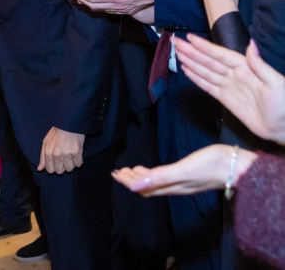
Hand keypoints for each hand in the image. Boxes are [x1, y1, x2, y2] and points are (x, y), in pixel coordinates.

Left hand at [37, 127, 84, 173]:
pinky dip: (78, 160)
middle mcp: (56, 154)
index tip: (57, 162)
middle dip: (62, 166)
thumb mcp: (45, 142)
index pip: (50, 170)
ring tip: (70, 155)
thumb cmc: (56, 133)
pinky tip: (76, 153)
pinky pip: (79, 164)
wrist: (68, 123)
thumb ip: (42, 157)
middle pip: (60, 171)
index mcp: (48, 152)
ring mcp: (67, 154)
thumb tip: (40, 169)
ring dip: (71, 163)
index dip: (54, 167)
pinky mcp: (77, 152)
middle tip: (64, 158)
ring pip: (70, 169)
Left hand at [113, 144, 257, 196]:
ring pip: (156, 182)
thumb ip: (159, 177)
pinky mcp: (190, 175)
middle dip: (131, 179)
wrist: (238, 166)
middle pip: (147, 186)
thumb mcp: (183, 169)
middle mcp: (175, 186)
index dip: (128, 182)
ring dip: (142, 176)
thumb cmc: (211, 165)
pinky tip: (153, 169)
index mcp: (171, 186)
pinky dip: (154, 174)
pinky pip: (165, 178)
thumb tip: (134, 187)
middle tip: (118, 170)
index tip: (115, 173)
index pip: (143, 187)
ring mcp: (183, 182)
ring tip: (130, 169)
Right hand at [175, 36, 284, 144]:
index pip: (221, 55)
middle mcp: (235, 75)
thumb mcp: (276, 83)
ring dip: (192, 62)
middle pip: (209, 61)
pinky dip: (196, 78)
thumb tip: (251, 44)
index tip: (191, 38)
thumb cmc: (283, 105)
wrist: (282, 128)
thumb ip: (260, 65)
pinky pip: (208, 86)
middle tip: (177, 43)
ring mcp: (229, 87)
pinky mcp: (225, 99)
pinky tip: (187, 70)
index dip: (206, 47)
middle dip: (193, 52)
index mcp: (246, 69)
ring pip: (206, 72)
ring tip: (178, 53)